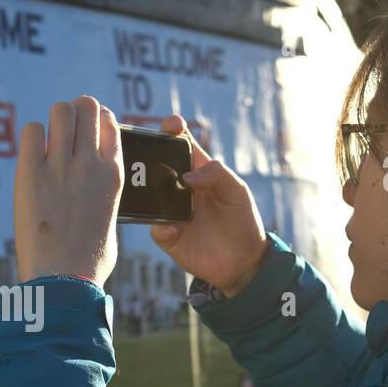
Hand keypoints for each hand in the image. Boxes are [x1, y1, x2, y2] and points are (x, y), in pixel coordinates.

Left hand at [14, 96, 121, 284]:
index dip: (96, 121)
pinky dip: (31, 138)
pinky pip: (31, 131)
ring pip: (60, 111)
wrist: (63, 281)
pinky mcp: (30, 175)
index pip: (109, 122)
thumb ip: (104, 199)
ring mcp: (60, 167)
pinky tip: (31, 159)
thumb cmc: (88, 263)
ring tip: (46, 145)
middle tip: (62, 135)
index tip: (85, 133)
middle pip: (86, 106)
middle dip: (73, 114)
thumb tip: (97, 198)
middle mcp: (89, 164)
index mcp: (112, 175)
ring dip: (52, 122)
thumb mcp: (110, 222)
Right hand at [149, 114, 268, 296]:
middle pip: (157, 167)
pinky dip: (160, 227)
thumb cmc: (242, 220)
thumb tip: (187, 176)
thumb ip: (217, 175)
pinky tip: (173, 229)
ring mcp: (171, 212)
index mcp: (198, 171)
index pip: (181, 145)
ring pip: (149, 198)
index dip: (173, 131)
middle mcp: (179, 189)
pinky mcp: (168, 236)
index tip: (170, 124)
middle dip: (147, 158)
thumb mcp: (237, 192)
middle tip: (144, 153)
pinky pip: (155, 228)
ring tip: (154, 193)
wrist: (243, 262)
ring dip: (147, 194)